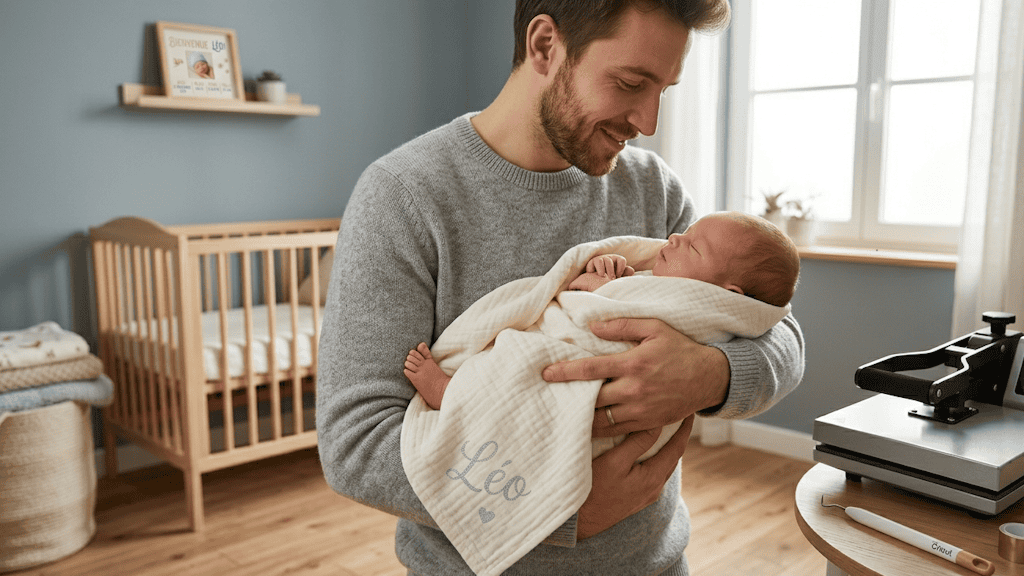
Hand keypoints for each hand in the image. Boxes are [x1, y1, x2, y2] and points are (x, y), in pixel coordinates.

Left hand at [542, 318, 728, 436]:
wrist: (710, 377)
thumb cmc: (680, 348)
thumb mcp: (654, 327)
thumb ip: (622, 324)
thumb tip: (592, 326)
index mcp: (634, 363)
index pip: (591, 369)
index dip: (565, 372)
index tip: (546, 373)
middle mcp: (635, 389)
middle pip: (592, 399)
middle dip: (569, 399)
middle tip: (549, 398)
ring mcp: (642, 409)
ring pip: (602, 421)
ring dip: (581, 419)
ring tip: (562, 415)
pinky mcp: (648, 423)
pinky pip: (618, 432)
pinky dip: (600, 431)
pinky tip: (586, 427)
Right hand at [577, 415, 694, 538]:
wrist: (581, 520)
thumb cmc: (594, 489)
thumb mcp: (614, 460)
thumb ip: (637, 442)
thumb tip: (657, 424)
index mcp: (653, 477)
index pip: (677, 448)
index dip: (685, 429)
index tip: (690, 412)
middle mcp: (655, 488)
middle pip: (674, 457)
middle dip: (679, 437)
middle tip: (680, 417)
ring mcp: (647, 495)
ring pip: (665, 466)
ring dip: (668, 448)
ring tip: (668, 431)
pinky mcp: (638, 498)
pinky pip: (655, 473)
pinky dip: (657, 458)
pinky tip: (650, 452)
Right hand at [586, 254, 634, 279]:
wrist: (594, 279)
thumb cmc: (608, 276)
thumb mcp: (617, 275)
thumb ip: (625, 273)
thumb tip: (632, 271)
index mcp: (616, 260)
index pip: (621, 260)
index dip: (621, 268)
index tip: (619, 276)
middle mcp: (609, 258)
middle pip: (611, 260)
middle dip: (611, 270)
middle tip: (612, 279)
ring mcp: (601, 259)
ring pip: (605, 260)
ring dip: (605, 269)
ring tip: (604, 276)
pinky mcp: (592, 261)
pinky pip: (597, 261)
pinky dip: (599, 268)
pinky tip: (599, 275)